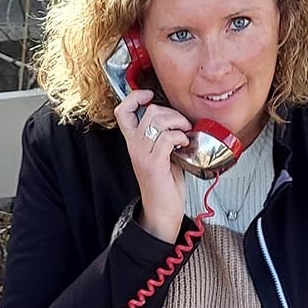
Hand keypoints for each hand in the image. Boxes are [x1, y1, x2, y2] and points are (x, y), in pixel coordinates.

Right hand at [113, 89, 189, 242]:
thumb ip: (165, 136)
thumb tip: (179, 119)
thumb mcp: (163, 154)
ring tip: (185, 134)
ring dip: (179, 123)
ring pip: (158, 121)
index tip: (149, 96)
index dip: (134, 97)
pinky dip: (180, 137)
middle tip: (182, 125)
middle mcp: (135, 146)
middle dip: (171, 112)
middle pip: (149, 111)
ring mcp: (143, 154)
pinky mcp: (154, 164)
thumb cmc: (164, 185)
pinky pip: (167, 138)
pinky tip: (185, 145)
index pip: (122, 111)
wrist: (161, 211)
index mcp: (134, 142)